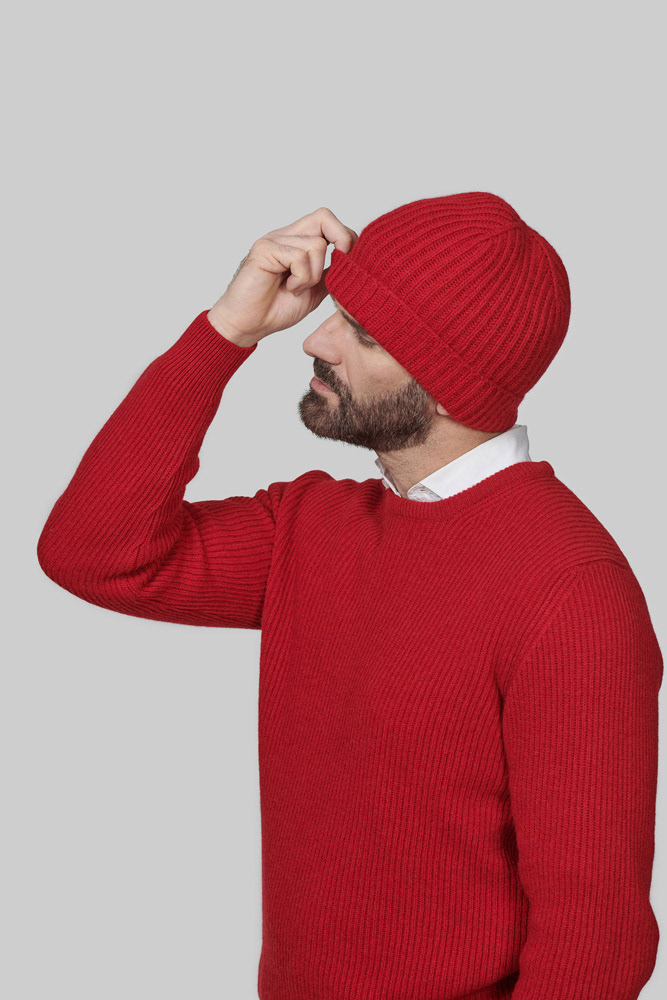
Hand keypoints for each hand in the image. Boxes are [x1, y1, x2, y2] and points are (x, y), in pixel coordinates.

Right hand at [207, 207, 357, 345]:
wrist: (247, 326)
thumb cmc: (275, 310)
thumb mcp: (314, 290)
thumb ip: (329, 273)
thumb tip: (351, 261)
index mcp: (296, 242)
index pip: (327, 221)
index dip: (345, 238)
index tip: (346, 264)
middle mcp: (285, 236)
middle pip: (323, 216)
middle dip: (340, 241)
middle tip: (335, 268)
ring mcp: (273, 240)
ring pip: (316, 244)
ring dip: (313, 275)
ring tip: (296, 288)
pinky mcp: (264, 249)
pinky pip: (299, 257)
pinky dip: (300, 278)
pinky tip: (288, 288)